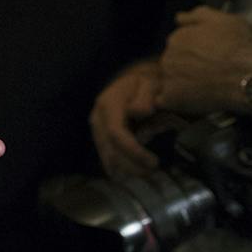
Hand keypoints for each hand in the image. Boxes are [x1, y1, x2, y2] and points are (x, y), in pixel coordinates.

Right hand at [90, 61, 162, 177]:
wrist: (136, 77)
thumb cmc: (147, 81)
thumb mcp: (150, 83)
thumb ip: (145, 96)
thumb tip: (138, 112)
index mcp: (109, 104)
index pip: (116, 134)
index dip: (133, 151)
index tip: (154, 162)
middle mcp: (98, 117)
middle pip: (108, 149)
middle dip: (130, 165)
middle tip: (153, 173)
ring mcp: (97, 126)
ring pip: (105, 154)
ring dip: (125, 168)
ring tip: (146, 174)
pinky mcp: (101, 133)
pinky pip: (106, 153)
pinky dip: (117, 166)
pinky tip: (128, 174)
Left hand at [156, 7, 251, 115]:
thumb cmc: (242, 48)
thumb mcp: (224, 20)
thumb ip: (198, 16)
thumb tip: (179, 17)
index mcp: (177, 38)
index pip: (177, 45)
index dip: (194, 53)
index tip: (208, 59)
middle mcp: (168, 57)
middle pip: (172, 63)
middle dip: (186, 68)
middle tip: (209, 75)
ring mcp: (168, 79)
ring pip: (167, 82)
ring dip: (180, 85)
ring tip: (204, 89)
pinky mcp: (172, 100)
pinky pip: (164, 102)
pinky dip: (175, 102)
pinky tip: (192, 101)